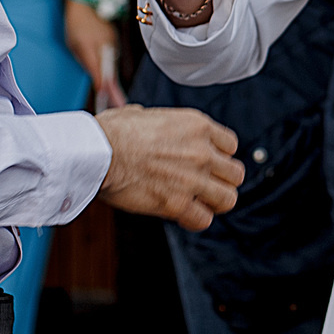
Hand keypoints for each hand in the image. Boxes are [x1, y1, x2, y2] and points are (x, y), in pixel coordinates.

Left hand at [64, 0, 119, 99]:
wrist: (87, 2)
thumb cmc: (75, 24)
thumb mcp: (73, 43)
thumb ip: (83, 59)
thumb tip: (93, 74)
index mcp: (89, 45)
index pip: (96, 67)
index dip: (100, 81)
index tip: (104, 94)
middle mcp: (103, 45)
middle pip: (109, 71)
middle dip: (114, 89)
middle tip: (120, 105)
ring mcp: (111, 43)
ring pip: (112, 66)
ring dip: (112, 82)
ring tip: (117, 100)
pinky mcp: (114, 41)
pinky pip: (112, 59)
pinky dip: (111, 70)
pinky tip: (110, 80)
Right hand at [94, 104, 243, 231]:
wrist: (97, 152)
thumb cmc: (111, 132)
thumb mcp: (142, 113)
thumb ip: (158, 121)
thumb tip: (147, 120)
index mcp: (197, 126)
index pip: (231, 145)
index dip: (220, 156)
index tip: (208, 163)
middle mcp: (202, 152)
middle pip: (235, 174)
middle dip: (222, 181)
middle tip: (206, 186)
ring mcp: (193, 179)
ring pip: (228, 199)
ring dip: (215, 202)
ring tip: (200, 203)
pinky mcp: (177, 203)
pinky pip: (203, 219)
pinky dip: (195, 219)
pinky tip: (183, 214)